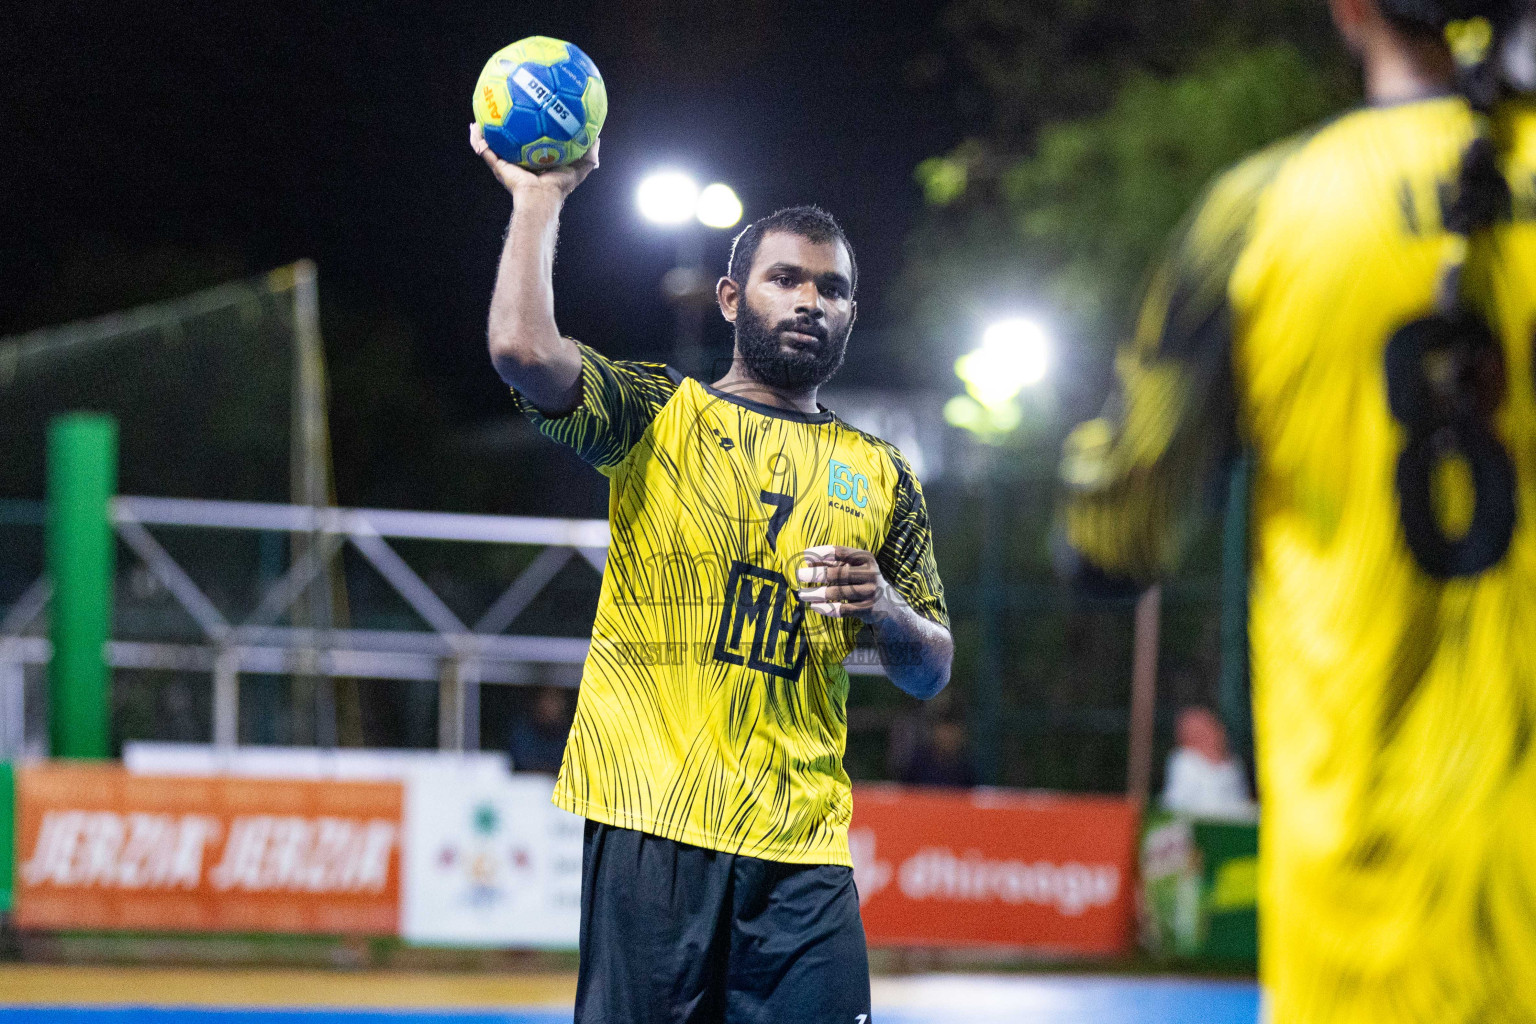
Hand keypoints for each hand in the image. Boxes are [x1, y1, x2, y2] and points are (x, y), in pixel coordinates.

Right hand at [469, 123, 599, 199]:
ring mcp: (507, 165)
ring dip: (484, 132)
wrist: (541, 198)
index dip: (528, 130)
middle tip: (499, 111)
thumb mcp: (580, 165)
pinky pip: (485, 150)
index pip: (531, 143)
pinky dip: (478, 139)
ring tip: (479, 118)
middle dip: (504, 129)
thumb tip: (597, 135)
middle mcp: (519, 162)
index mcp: (536, 160)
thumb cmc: (560, 186)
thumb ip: (589, 152)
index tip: (526, 114)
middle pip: (509, 142)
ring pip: (492, 145)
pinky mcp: (499, 167)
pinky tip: (474, 126)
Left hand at [794, 545, 894, 621]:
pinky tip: (815, 606)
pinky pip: (842, 609)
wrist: (886, 603)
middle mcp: (870, 573)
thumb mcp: (851, 567)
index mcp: (865, 558)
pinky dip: (826, 608)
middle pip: (838, 573)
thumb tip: (808, 562)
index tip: (805, 555)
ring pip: (838, 593)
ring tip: (802, 594)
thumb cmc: (861, 580)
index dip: (822, 552)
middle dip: (816, 574)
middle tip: (799, 575)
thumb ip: (831, 563)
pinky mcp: (868, 609)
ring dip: (816, 594)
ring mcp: (870, 592)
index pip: (841, 551)